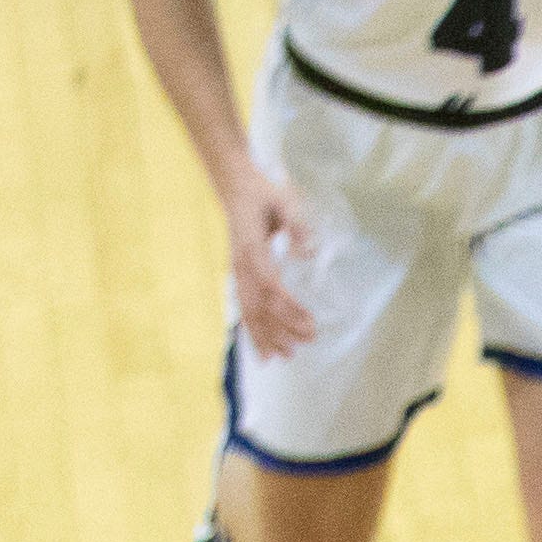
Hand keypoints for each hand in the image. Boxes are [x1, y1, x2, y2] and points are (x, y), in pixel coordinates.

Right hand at [220, 152, 321, 356]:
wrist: (232, 185)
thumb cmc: (260, 193)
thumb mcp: (283, 201)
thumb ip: (296, 225)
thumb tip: (307, 252)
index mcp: (251, 249)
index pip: (269, 286)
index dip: (288, 308)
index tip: (309, 323)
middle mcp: (240, 266)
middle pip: (259, 306)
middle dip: (281, 329)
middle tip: (305, 344)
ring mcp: (236, 272)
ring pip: (249, 312)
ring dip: (267, 337)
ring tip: (286, 357)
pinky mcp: (237, 275)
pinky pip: (244, 309)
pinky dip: (253, 332)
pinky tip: (263, 352)